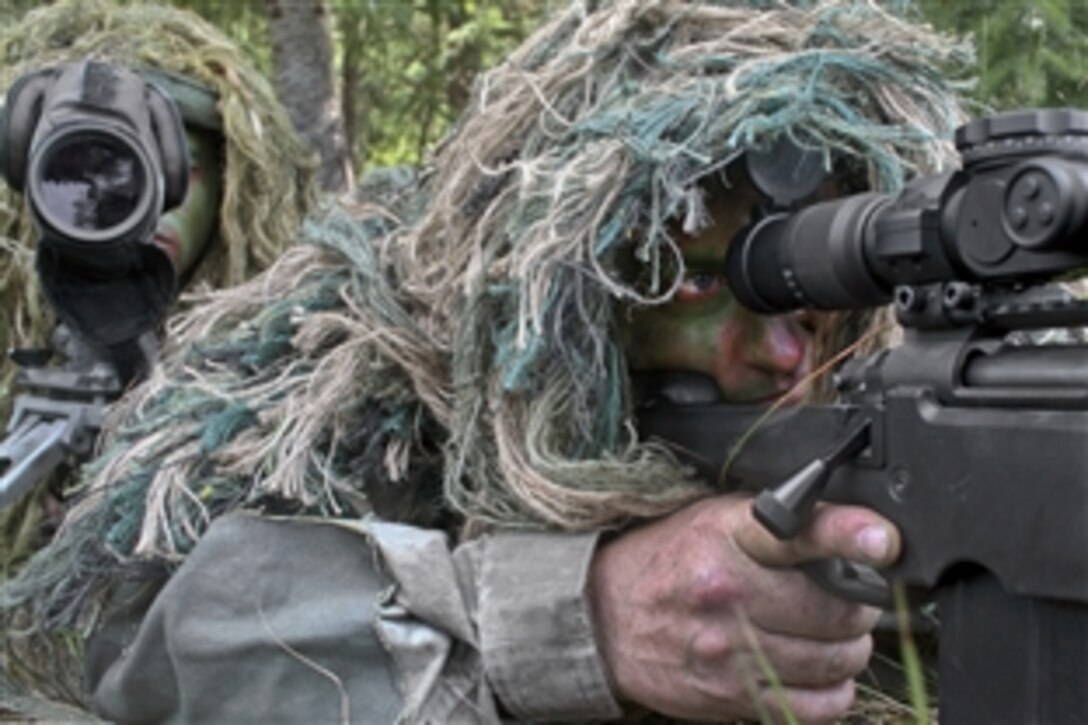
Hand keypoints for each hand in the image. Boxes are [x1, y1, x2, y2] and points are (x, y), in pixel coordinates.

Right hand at [589, 494, 900, 721]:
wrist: (603, 618)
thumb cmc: (666, 562)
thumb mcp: (711, 520)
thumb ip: (775, 523)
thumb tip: (848, 531)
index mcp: (725, 539)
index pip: (798, 532)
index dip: (849, 535)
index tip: (883, 541)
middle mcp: (729, 594)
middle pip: (836, 609)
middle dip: (860, 605)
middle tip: (854, 599)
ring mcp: (730, 651)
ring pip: (836, 660)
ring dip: (850, 648)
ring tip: (836, 636)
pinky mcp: (732, 696)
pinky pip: (818, 705)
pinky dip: (835, 692)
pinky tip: (820, 673)